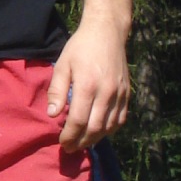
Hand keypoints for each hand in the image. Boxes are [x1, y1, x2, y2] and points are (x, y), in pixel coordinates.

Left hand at [48, 17, 131, 151]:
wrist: (107, 33)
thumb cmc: (80, 47)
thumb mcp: (62, 65)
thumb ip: (57, 91)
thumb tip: (52, 114)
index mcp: (88, 86)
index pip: (79, 121)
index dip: (70, 136)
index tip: (62, 143)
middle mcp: (107, 93)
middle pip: (95, 129)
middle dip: (81, 142)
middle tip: (70, 148)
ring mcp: (120, 94)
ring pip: (109, 127)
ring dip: (95, 139)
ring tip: (82, 142)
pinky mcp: (127, 93)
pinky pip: (121, 119)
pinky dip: (110, 130)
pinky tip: (99, 131)